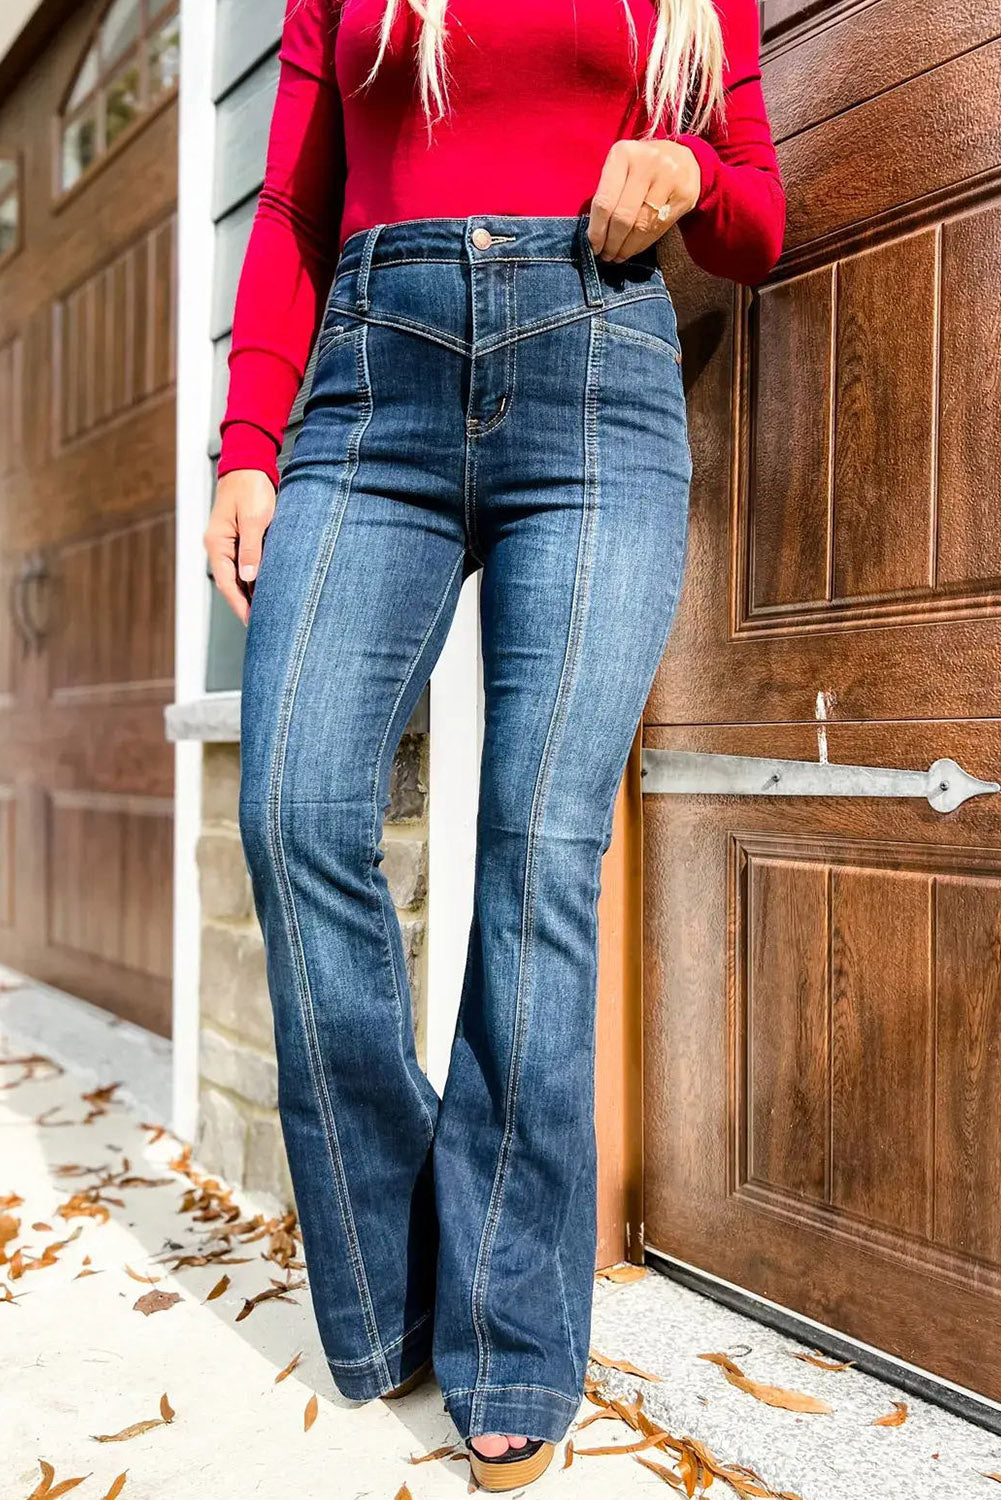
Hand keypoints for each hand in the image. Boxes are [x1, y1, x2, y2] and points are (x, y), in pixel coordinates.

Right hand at [204, 469, 275, 624]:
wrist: (249, 464)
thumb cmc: (251, 487)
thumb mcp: (254, 519)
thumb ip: (251, 549)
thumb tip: (249, 577)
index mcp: (217, 542)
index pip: (225, 582)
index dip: (238, 604)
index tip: (251, 621)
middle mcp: (219, 545)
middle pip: (230, 582)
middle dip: (244, 603)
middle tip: (262, 624)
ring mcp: (228, 542)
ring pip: (238, 574)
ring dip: (250, 591)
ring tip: (267, 610)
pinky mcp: (239, 537)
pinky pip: (244, 563)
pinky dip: (254, 577)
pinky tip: (267, 587)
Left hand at [587, 139, 700, 263]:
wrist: (682, 158)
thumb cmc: (640, 167)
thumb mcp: (620, 169)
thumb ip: (607, 194)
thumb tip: (595, 237)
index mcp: (623, 154)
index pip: (604, 201)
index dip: (597, 230)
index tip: (593, 247)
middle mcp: (647, 162)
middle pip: (623, 216)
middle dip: (612, 242)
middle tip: (606, 256)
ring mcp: (669, 177)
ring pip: (641, 225)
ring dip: (627, 247)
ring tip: (618, 256)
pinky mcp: (684, 194)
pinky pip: (658, 228)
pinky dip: (642, 244)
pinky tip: (634, 248)